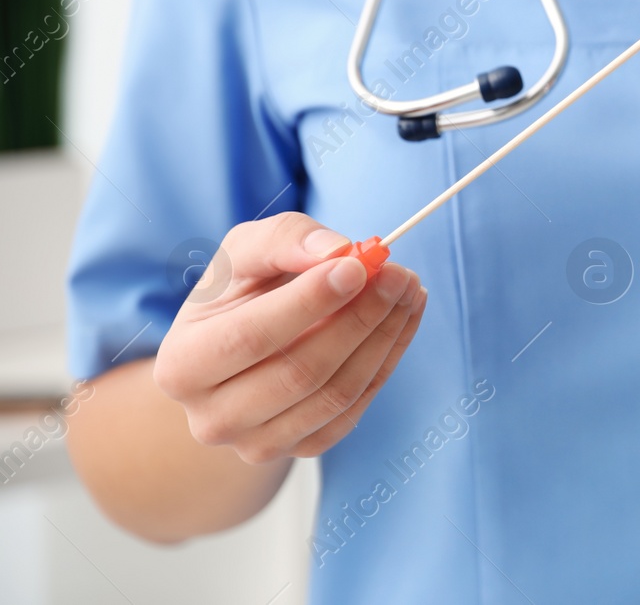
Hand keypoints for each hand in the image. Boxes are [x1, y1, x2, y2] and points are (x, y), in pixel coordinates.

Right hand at [152, 213, 425, 463]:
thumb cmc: (239, 295)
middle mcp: (212, 417)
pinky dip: (388, 359)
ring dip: (384, 336)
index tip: (358, 266)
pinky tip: (403, 318)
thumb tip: (337, 251)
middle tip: (397, 274)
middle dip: (360, 317)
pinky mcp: (301, 449)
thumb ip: (284, 240)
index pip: (251, 337)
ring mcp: (257, 443)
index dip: (309, 302)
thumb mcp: (245, 253)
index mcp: (183, 365)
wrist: (239, 353)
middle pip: (301, 372)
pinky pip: (355, 408)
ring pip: (336, 393)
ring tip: (407, 289)